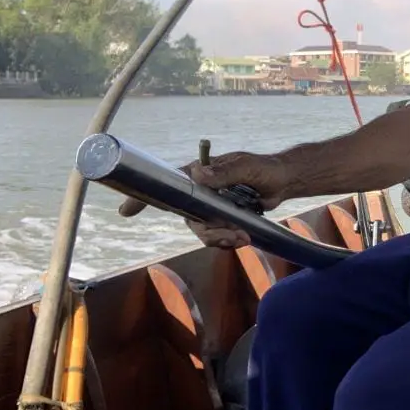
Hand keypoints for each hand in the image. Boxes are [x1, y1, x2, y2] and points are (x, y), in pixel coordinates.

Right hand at [117, 151, 289, 248]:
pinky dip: (228, 241)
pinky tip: (244, 238)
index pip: (167, 183)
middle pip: (187, 217)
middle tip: (232, 235)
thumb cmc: (266, 168)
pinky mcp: (222, 219)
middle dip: (207, 232)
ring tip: (243, 237)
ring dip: (220, 239)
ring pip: (202, 231)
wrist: (284, 182)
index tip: (125, 210)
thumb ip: (225, 172)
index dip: (143, 196)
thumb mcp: (248, 168)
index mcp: (200, 173)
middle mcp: (199, 191)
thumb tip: (198, 174)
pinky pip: (216, 236)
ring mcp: (210, 206)